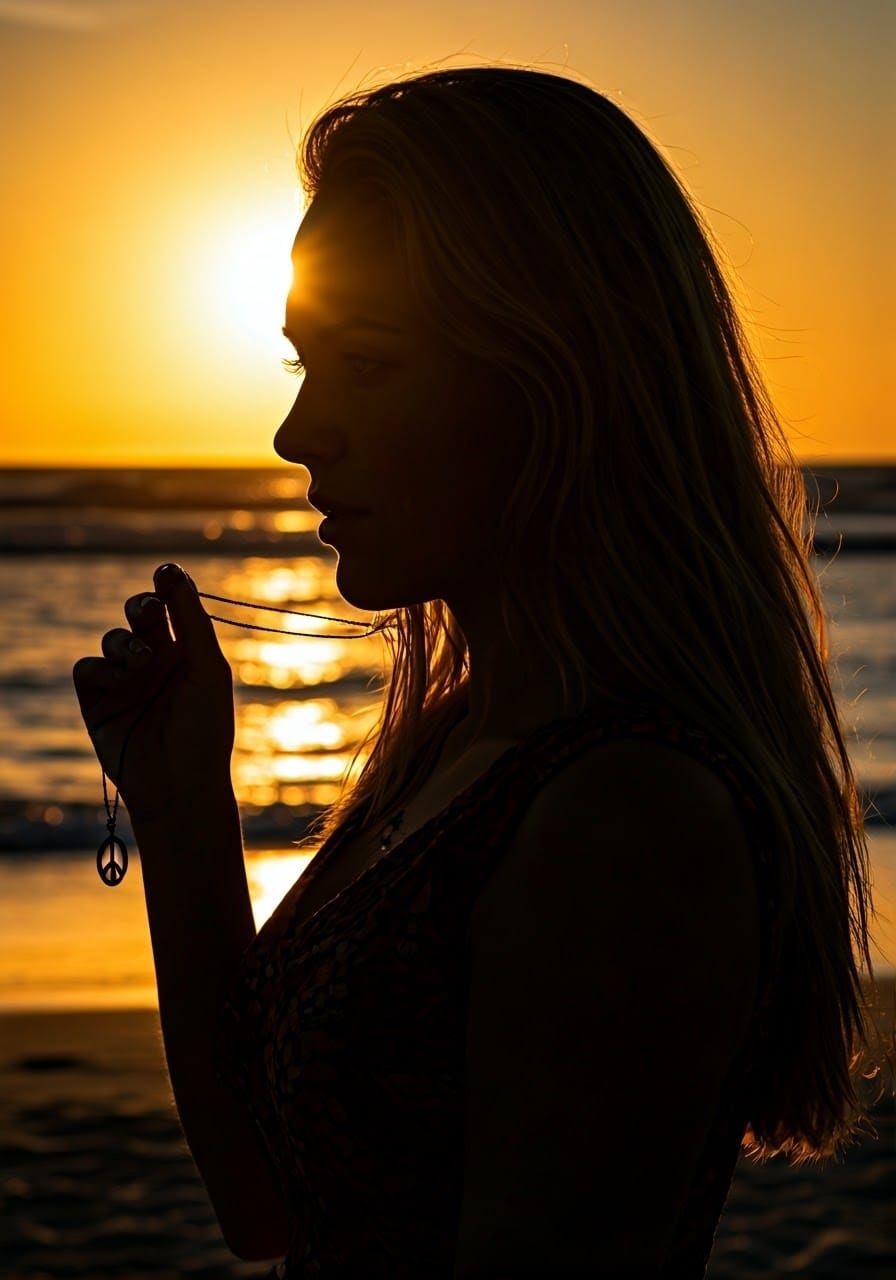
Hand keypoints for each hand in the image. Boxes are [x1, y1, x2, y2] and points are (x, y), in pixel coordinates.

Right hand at [72, 563, 235, 823]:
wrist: (179, 786)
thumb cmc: (204, 728)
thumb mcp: (205, 669)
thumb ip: (191, 620)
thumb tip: (173, 571)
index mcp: (187, 653)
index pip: (174, 608)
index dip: (168, 587)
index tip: (165, 572)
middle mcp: (155, 663)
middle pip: (140, 616)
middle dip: (142, 606)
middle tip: (151, 611)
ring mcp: (124, 682)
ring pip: (112, 639)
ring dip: (124, 644)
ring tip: (142, 664)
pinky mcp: (97, 702)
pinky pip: (87, 668)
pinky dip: (101, 668)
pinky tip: (120, 681)